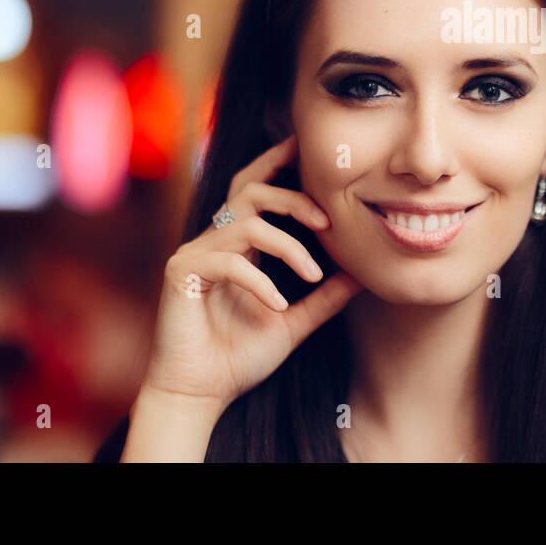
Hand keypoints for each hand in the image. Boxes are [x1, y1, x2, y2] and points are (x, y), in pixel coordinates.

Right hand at [139, 135, 361, 415]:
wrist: (197, 395)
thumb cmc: (239, 358)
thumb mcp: (294, 321)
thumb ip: (325, 296)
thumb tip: (364, 274)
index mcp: (237, 243)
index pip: (256, 188)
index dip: (278, 162)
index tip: (309, 149)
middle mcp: (214, 240)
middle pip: (251, 189)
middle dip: (293, 197)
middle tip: (328, 222)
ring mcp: (194, 254)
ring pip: (247, 223)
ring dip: (288, 246)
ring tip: (312, 274)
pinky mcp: (181, 273)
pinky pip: (228, 262)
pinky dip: (260, 282)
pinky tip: (278, 305)